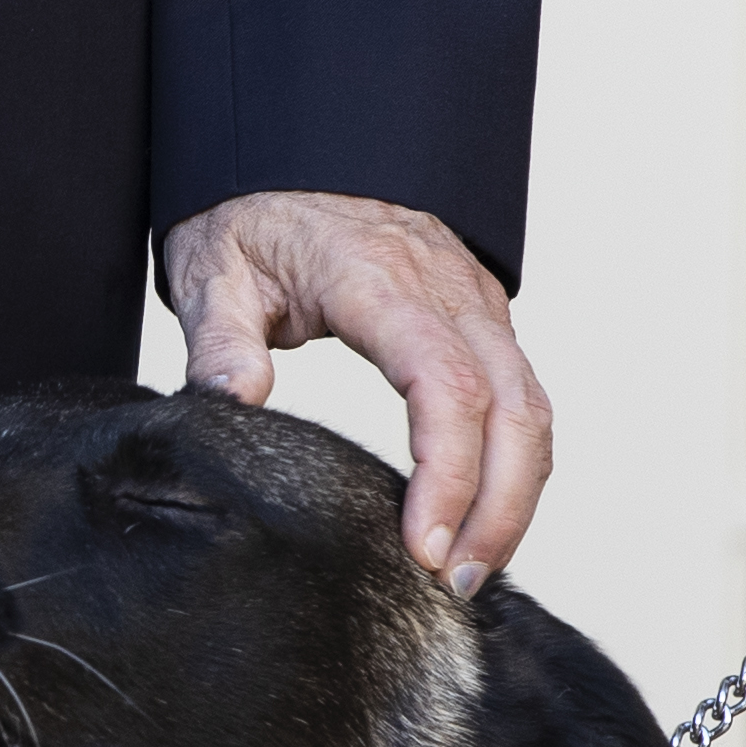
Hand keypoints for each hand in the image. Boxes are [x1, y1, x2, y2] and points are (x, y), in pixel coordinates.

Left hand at [165, 190, 550, 597]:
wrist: (291, 160)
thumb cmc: (253, 220)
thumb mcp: (213, 270)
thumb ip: (218, 338)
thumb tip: (233, 401)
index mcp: (381, 279)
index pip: (446, 383)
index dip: (448, 472)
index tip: (424, 547)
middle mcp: (447, 289)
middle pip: (514, 407)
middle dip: (499, 507)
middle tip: (455, 585)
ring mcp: (476, 303)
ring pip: (532, 408)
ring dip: (515, 496)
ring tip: (471, 571)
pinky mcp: (484, 322)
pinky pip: (524, 400)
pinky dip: (516, 467)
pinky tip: (483, 520)